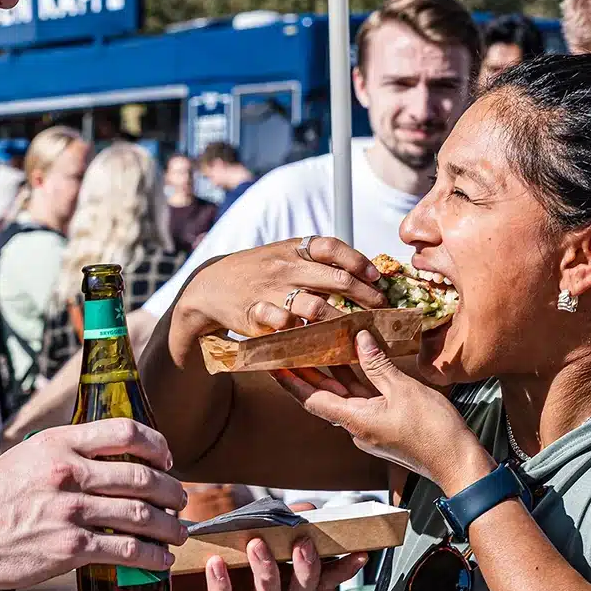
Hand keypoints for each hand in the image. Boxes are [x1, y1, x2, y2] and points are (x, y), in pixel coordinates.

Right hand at [0, 419, 188, 590]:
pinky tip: (159, 559)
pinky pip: (125, 550)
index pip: (126, 431)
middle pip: (142, 476)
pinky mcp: (67, 549)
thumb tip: (105, 451)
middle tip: (180, 499)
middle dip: (172, 490)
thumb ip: (65, 452)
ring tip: (178, 531)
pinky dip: (151, 556)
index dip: (158, 445)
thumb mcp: (26, 456)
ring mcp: (69, 511)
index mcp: (59, 442)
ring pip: (140, 514)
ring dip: (169, 525)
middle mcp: (67, 472)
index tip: (167, 459)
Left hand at [123, 537, 366, 590]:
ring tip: (257, 544)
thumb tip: (304, 509)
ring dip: (267, 573)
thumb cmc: (191, 560)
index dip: (339, 569)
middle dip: (308, 570)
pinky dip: (222, 588)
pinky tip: (216, 565)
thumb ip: (267, 525)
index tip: (360, 552)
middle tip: (305, 542)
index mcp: (271, 581)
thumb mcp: (231, 534)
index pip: (314, 578)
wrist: (143, 590)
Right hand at [170, 238, 387, 361]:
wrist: (210, 286)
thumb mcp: (282, 254)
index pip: (332, 248)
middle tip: (379, 308)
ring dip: (342, 320)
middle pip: (334, 279)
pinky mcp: (258, 316)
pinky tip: (324, 342)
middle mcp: (284, 267)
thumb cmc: (257, 270)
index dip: (358, 261)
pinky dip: (308, 335)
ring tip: (357, 329)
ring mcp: (272, 292)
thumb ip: (314, 260)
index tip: (376, 277)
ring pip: (317, 307)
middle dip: (364, 296)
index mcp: (293, 249)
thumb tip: (360, 270)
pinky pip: (289, 327)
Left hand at [273, 330, 494, 494]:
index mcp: (354, 421)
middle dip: (307, 372)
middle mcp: (356, 428)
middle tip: (292, 348)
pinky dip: (355, 382)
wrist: (459, 464)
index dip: (290, 381)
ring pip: (344, 398)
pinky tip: (356, 363)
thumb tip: (359, 339)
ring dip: (332, 375)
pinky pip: (363, 401)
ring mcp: (370, 430)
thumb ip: (378, 364)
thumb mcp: (403, 389)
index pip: (312, 398)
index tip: (273, 365)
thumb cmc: (433, 430)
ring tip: (318, 348)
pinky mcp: (385, 428)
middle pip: (324, 397)